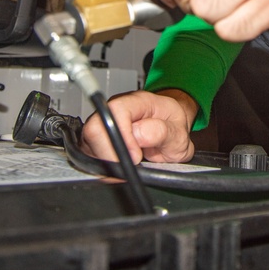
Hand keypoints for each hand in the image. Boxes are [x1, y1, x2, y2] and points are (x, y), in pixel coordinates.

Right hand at [80, 89, 197, 164]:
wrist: (171, 131)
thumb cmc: (173, 128)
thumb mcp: (179, 133)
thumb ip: (161, 132)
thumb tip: (137, 135)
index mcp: (137, 102)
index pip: (114, 113)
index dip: (121, 138)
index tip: (136, 157)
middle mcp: (115, 110)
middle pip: (94, 130)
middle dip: (112, 155)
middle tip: (134, 163)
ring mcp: (103, 124)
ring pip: (89, 146)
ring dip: (110, 162)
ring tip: (133, 162)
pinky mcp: (96, 141)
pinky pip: (91, 156)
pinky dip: (105, 167)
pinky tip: (123, 165)